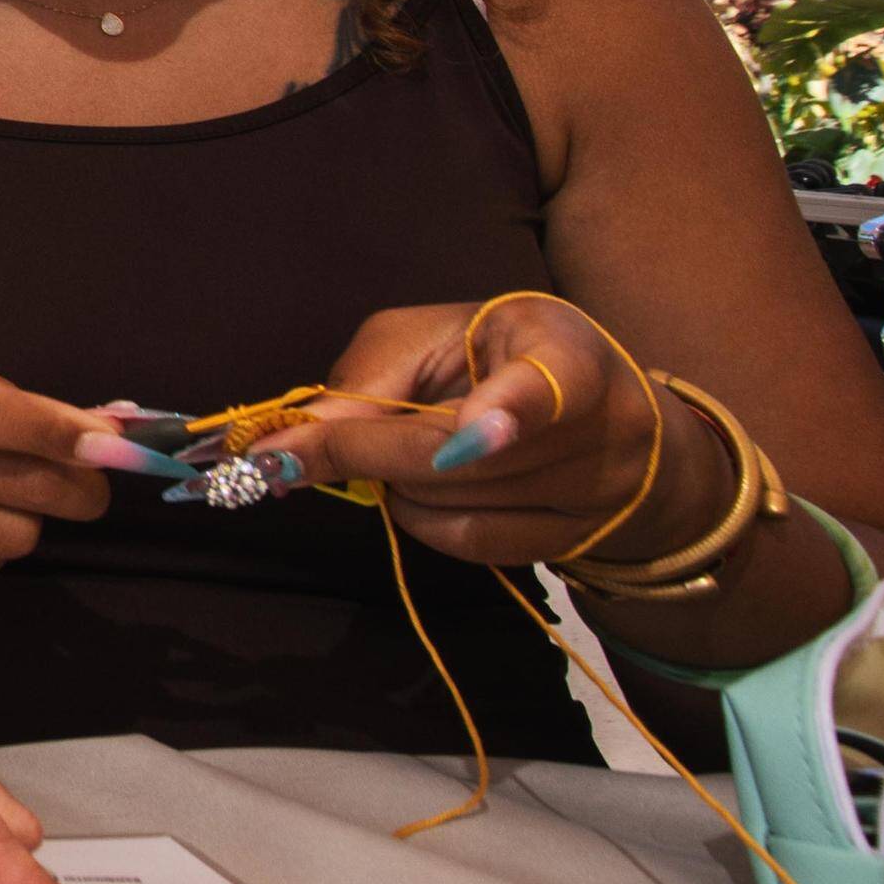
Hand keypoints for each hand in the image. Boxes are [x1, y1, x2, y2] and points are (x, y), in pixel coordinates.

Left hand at [273, 296, 671, 571]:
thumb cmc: (491, 355)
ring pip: (453, 507)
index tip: (474, 431)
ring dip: (392, 483)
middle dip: (362, 453)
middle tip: (283, 453)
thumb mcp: (428, 338)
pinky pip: (470, 544)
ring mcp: (595, 495)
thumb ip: (368, 380)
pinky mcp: (576, 541)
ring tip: (393, 450)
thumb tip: (292, 445)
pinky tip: (417, 488)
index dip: (508, 411)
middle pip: (458, 460)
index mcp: (565, 353)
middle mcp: (600, 429)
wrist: (592, 410)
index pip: (546, 388)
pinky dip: (420, 519)